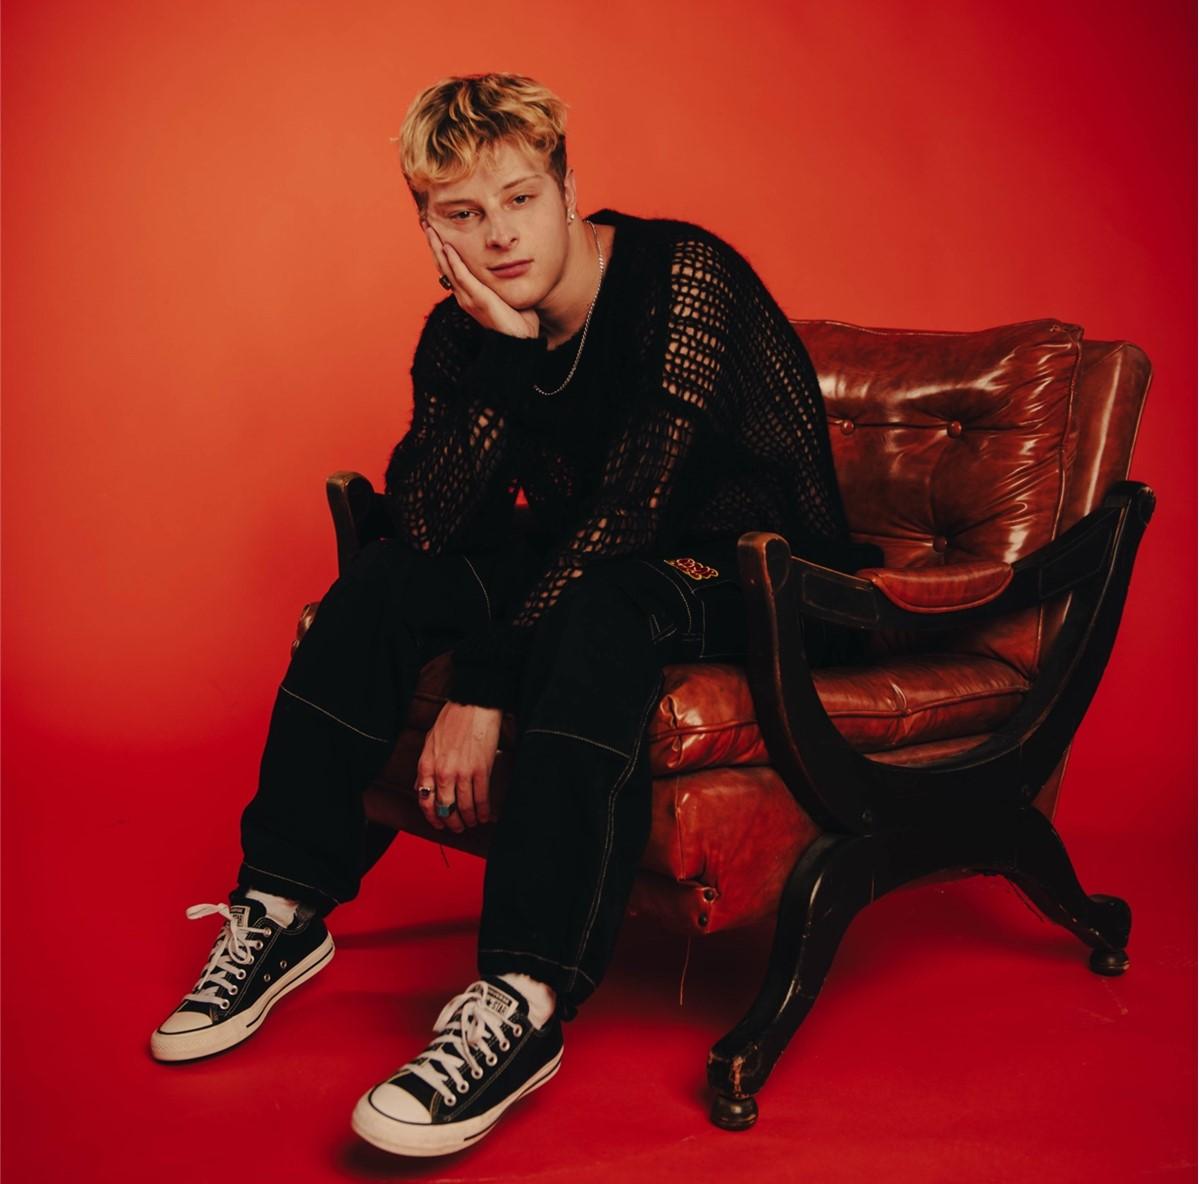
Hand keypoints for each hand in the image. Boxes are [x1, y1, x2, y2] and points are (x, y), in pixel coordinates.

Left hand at [415, 700, 503, 832]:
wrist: (474, 705)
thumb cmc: (452, 719)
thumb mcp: (430, 741)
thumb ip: (424, 767)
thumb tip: (420, 787)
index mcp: (427, 765)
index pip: (425, 801)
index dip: (432, 817)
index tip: (439, 823)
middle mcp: (442, 772)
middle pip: (446, 809)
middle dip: (452, 823)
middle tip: (458, 827)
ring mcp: (462, 772)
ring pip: (464, 807)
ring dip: (469, 819)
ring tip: (472, 822)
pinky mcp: (481, 770)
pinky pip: (482, 798)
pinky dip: (483, 811)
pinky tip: (485, 815)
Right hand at [421, 219, 540, 340]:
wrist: (517, 342)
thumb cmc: (516, 322)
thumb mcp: (505, 296)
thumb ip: (501, 282)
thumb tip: (510, 267)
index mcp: (468, 294)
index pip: (450, 268)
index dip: (441, 250)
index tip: (435, 231)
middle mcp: (463, 295)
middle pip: (443, 265)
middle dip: (433, 243)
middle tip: (425, 223)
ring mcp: (468, 298)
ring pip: (447, 268)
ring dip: (437, 247)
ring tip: (430, 229)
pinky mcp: (478, 299)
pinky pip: (462, 277)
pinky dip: (454, 261)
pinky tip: (447, 247)